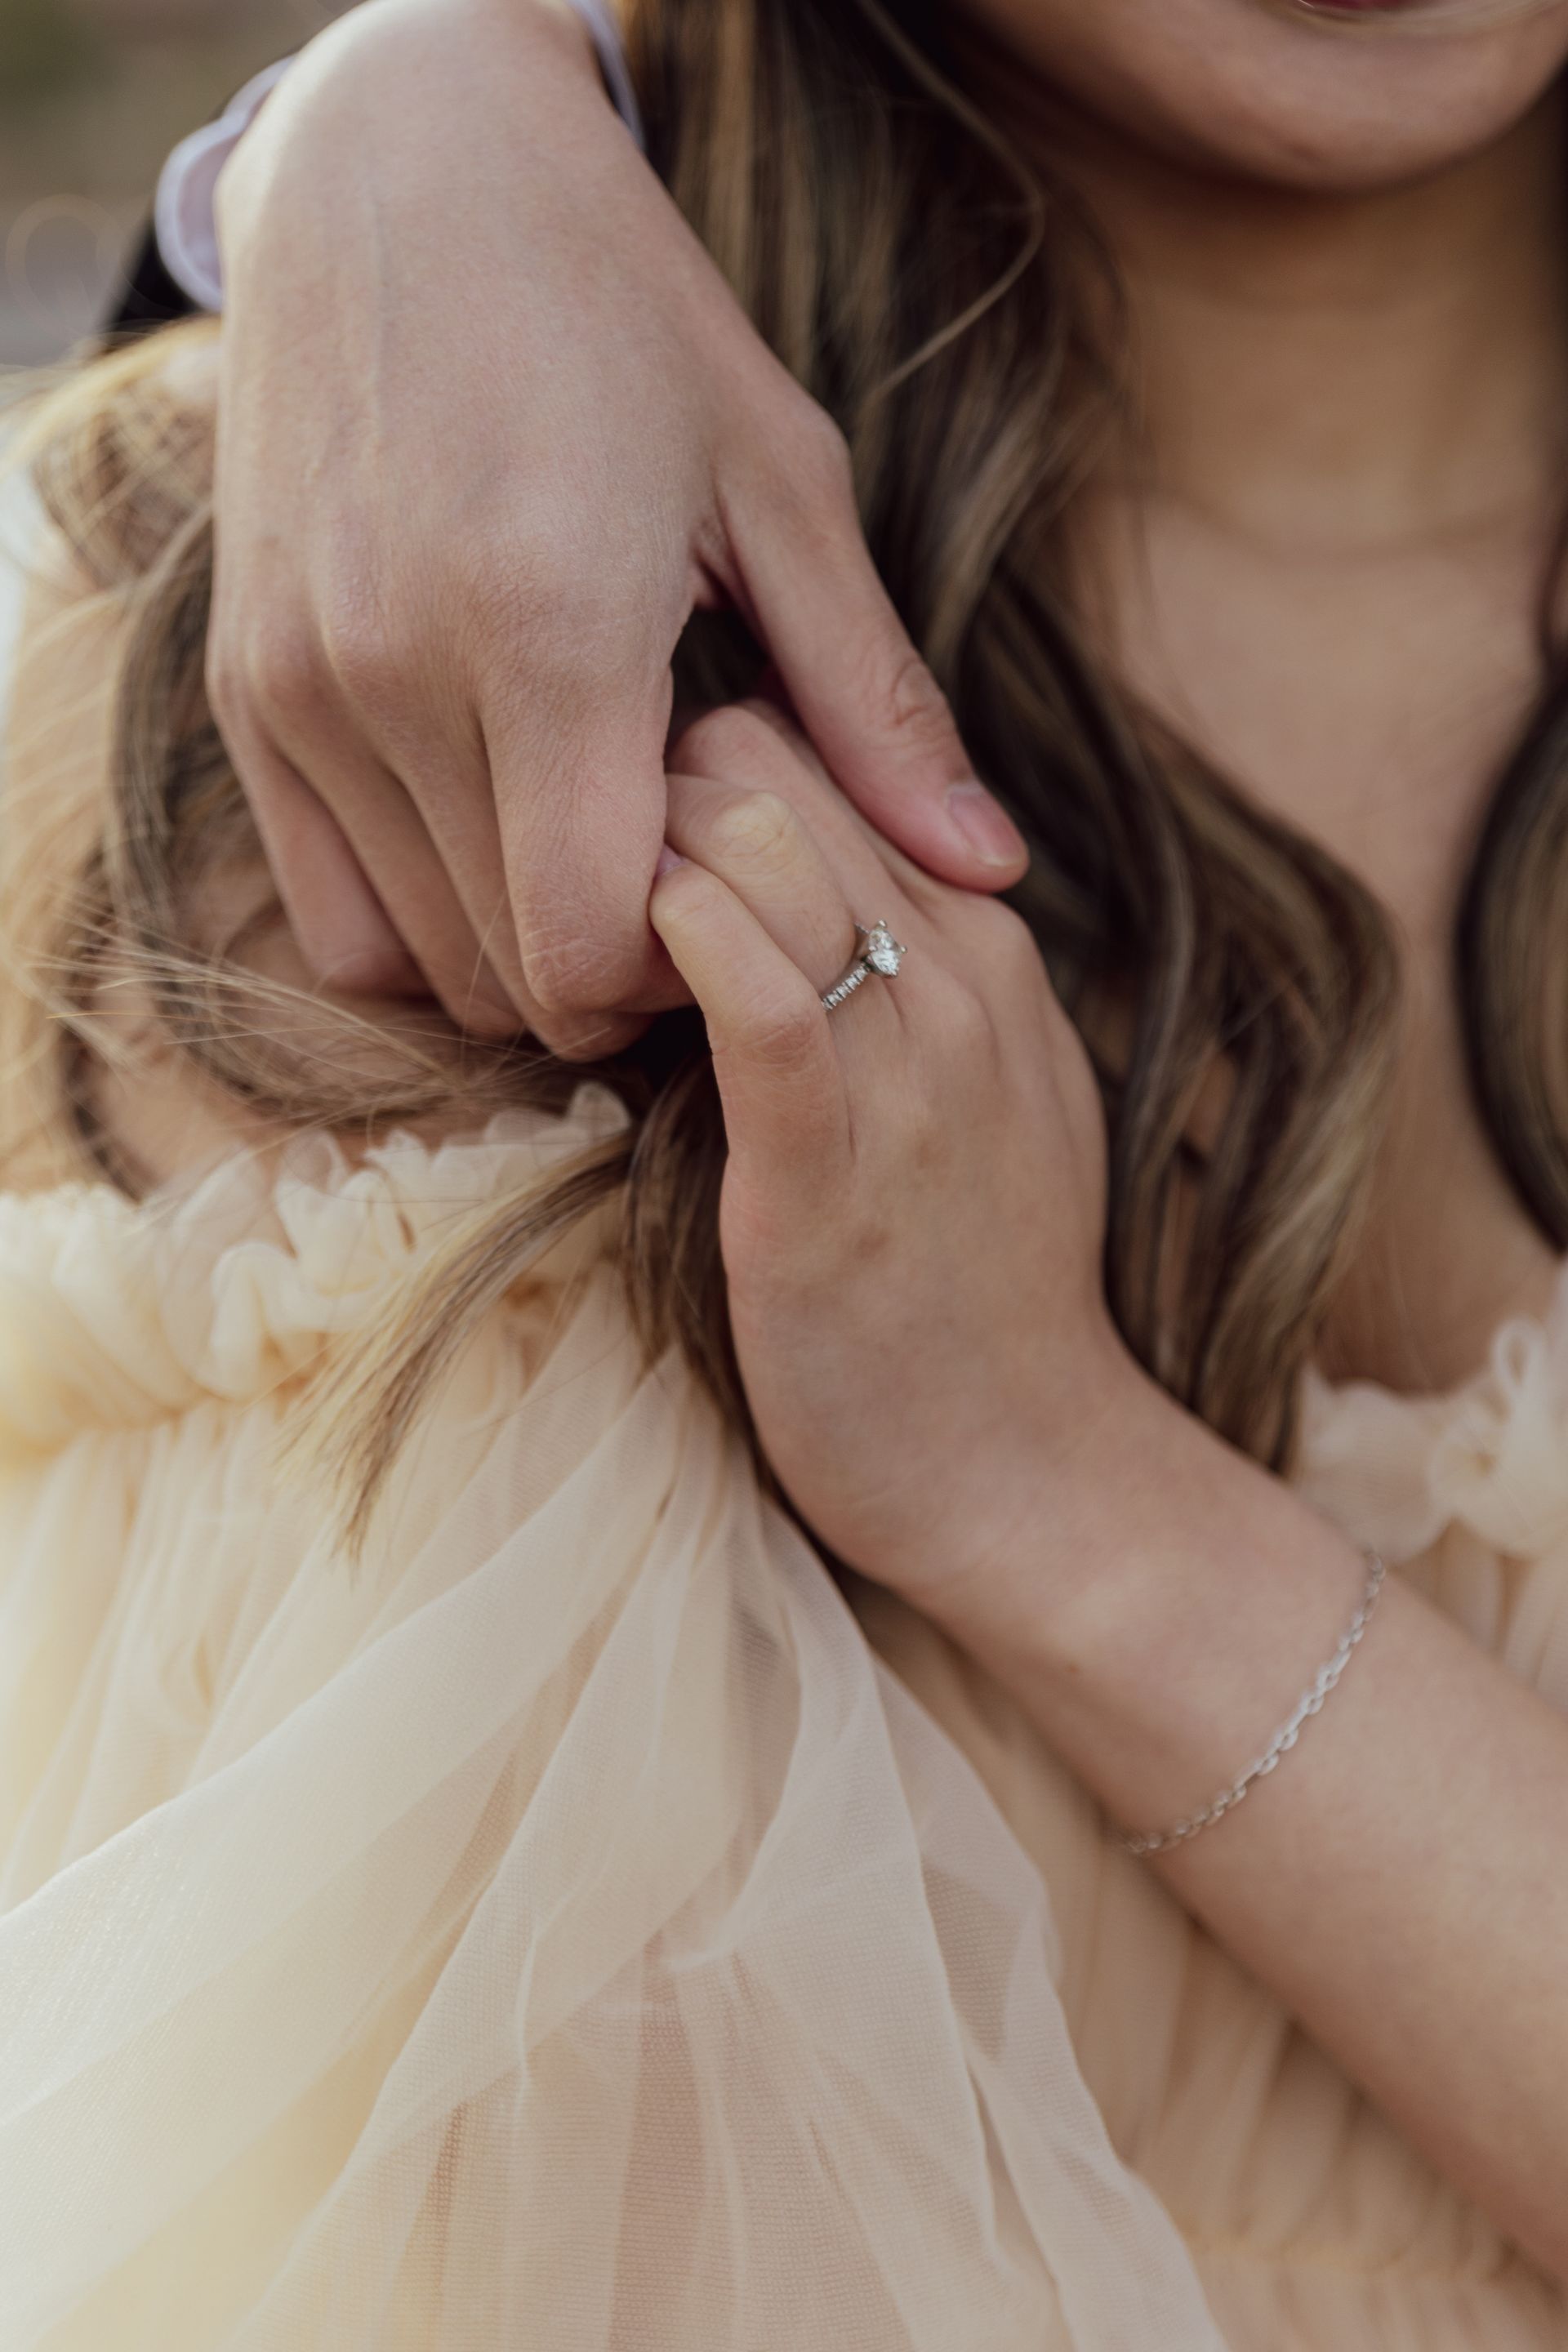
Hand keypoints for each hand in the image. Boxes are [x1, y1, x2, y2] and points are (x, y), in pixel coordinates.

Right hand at [208, 0, 1026, 1055]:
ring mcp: (300, 689)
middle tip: (683, 874)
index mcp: (547, 632)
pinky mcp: (243, 692)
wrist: (402, 170)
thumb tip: (988, 868)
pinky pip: (330, 916)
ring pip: (422, 962)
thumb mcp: (783, 488)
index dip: (680, 974)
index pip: (589, 949)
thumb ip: (875, 702)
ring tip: (596, 834)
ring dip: (523, 948)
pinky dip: (422, 925)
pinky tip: (500, 837)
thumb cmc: (621, 316)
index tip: (735, 899)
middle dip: (618, 973)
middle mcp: (393, 677)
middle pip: (513, 977)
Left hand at [649, 702, 1133, 1614]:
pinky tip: (615, 978)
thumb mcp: (980, 1099)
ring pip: (755, 840)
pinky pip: (753, 989)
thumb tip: (786, 904)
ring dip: (633, 861)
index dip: (693, 767)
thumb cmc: (975, 1295)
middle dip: (642, 786)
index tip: (612, 840)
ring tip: (573, 951)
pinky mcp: (831, 1163)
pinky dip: (666, 946)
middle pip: (772, 758)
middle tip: (564, 885)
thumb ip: (906, 986)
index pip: (824, 748)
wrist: (1034, 1474)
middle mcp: (962, 972)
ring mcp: (911, 1062)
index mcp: (986, 944)